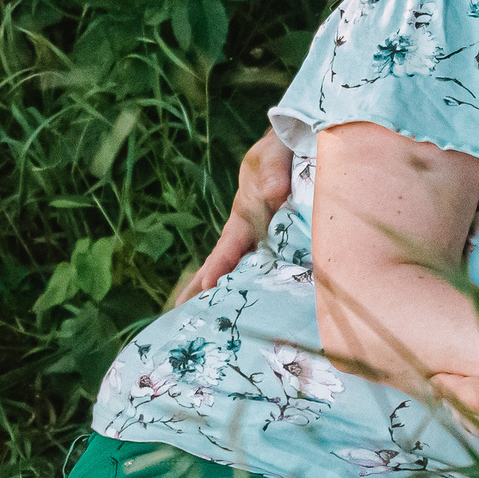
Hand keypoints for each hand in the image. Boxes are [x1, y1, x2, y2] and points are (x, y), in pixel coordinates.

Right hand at [172, 132, 294, 305]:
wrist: (298, 147)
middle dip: (201, 295)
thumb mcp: (274, 154)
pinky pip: (271, 273)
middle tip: (180, 321)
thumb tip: (273, 193)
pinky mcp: (281, 246)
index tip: (208, 286)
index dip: (218, 267)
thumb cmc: (281, 148)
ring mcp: (264, 244)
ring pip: (243, 278)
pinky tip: (262, 318)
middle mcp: (250, 236)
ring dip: (227, 301)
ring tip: (208, 331)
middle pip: (223, 270)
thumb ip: (273, 170)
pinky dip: (261, 293)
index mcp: (244, 217)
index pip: (228, 248)